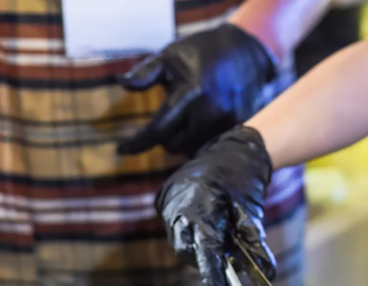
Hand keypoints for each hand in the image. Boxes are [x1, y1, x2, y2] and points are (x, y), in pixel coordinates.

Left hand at [118, 23, 274, 155]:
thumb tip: (122, 84)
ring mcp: (227, 124)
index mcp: (189, 94)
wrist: (247, 52)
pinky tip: (203, 127)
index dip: (136, 143)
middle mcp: (209, 113)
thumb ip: (146, 72)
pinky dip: (203, 142)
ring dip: (185, 142)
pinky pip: (213, 148)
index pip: (157, 130)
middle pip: (174, 146)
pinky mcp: (240, 130)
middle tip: (166, 125)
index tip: (120, 150)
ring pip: (194, 150)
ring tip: (187, 124)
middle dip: (165, 139)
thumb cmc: (202, 52)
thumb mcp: (170, 56)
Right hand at [156, 126, 274, 285]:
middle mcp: (179, 210)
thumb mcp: (252, 212)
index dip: (215, 285)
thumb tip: (268, 273)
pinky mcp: (162, 202)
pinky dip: (190, 235)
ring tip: (218, 234)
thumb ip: (256, 243)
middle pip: (190, 255)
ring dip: (199, 249)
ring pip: (181, 245)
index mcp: (202, 212)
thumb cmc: (242, 182)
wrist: (227, 150)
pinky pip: (175, 230)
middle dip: (208, 263)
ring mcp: (166, 206)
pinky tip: (205, 223)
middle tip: (229, 258)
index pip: (207, 258)